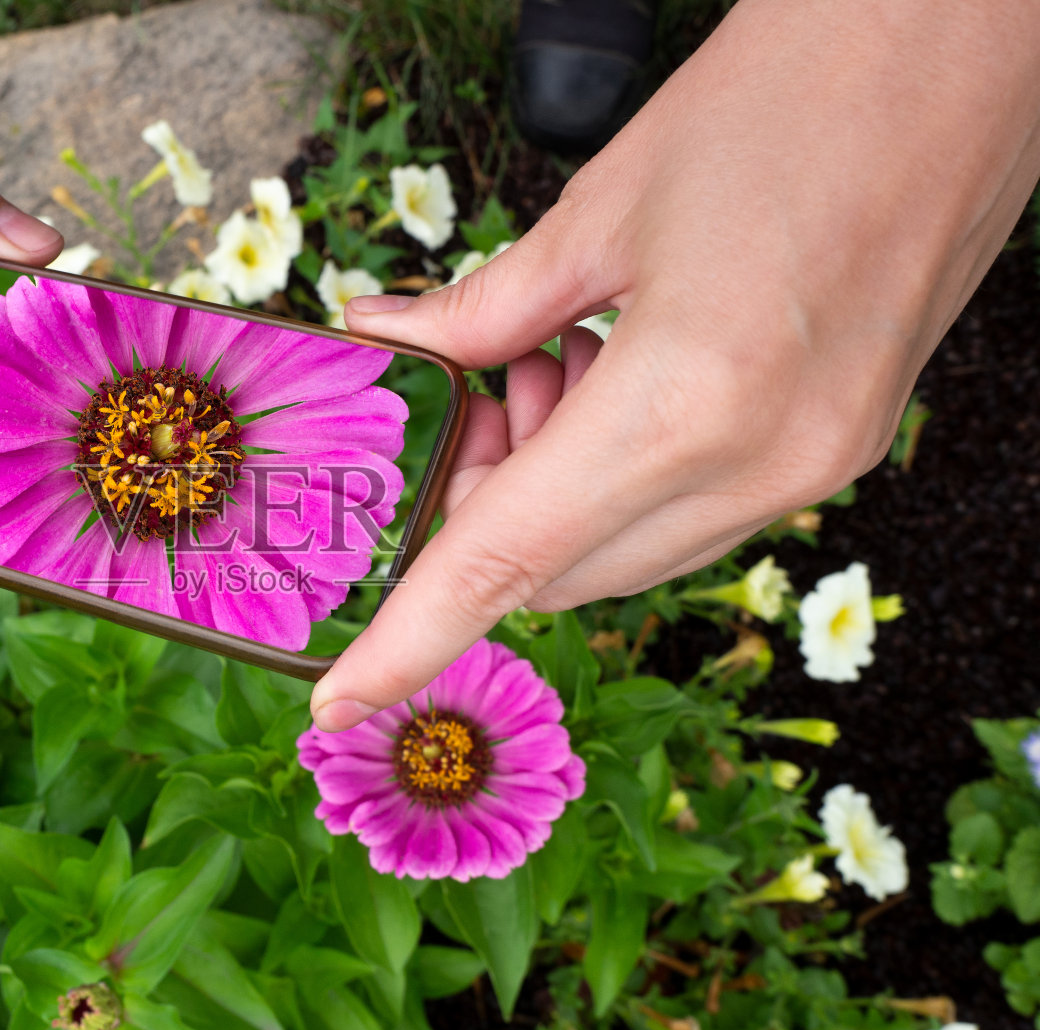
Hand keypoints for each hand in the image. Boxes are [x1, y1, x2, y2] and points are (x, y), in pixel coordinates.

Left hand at [311, 0, 1039, 728]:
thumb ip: (479, 310)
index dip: (406, 644)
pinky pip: (691, 514)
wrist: (959, 51)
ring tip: (545, 358)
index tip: (334, 700)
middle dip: (476, 516)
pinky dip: (617, 477)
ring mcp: (814, 467)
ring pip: (623, 552)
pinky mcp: (839, 446)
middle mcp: (761, 467)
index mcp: (688, 404)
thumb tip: (389, 342)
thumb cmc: (789, 91)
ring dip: (548, 492)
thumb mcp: (598, 208)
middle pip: (559, 571)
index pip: (505, 562)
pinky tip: (609, 374)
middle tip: (461, 404)